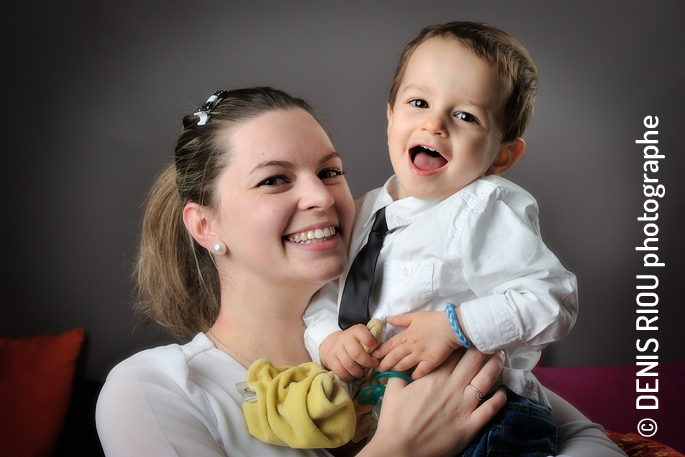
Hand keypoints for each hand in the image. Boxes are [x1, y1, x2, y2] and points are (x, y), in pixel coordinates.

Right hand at [319, 327, 378, 381]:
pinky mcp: (331, 360)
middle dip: (367, 362)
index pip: (360, 331)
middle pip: (356, 353)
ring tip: (361, 373)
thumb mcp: (363, 337)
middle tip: (373, 365)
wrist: (334, 344)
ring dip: (358, 372)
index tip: (374, 347)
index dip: (368, 340)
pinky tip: (352, 375)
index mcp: (355, 331)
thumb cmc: (355, 343)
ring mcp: (336, 349)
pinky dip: (348, 376)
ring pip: (349, 364)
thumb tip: (386, 354)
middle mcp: (344, 339)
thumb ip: (373, 342)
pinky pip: (340, 371)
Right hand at [359, 348, 506, 456]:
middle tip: (490, 339)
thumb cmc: (394, 420)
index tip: (468, 333)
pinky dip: (500, 398)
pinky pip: (491, 408)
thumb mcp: (393, 389)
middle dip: (483, 347)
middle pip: (473, 360)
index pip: (453, 352)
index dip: (462, 341)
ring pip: (486, 379)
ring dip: (495, 366)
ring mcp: (463, 406)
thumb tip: (401, 363)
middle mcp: (452, 387)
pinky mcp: (470, 425)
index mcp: (434, 377)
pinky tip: (503, 391)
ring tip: (500, 357)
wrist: (400, 449)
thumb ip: (400, 373)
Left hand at [373, 311, 458, 378]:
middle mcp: (411, 346)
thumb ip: (401, 319)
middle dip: (384, 363)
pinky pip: (420, 372)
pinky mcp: (431, 362)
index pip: (389, 345)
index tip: (373, 357)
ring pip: (404, 365)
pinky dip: (414, 376)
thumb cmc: (434, 320)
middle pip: (394, 357)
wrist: (452, 326)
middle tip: (378, 369)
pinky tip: (410, 378)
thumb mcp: (416, 316)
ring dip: (395, 369)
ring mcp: (421, 355)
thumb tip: (388, 319)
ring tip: (390, 373)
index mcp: (407, 335)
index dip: (380, 351)